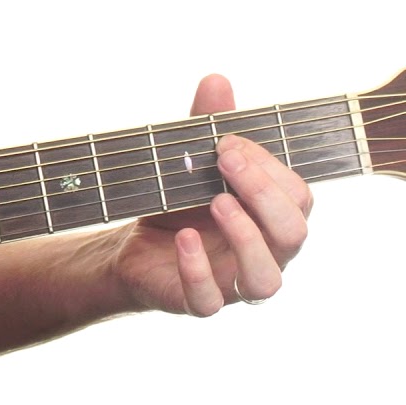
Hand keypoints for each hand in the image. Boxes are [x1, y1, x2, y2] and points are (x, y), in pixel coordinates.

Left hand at [114, 75, 313, 316]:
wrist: (129, 249)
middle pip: (293, 234)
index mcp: (273, 219)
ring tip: (216, 203)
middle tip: (224, 162)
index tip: (226, 142)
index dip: (268, 168)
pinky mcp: (197, 303)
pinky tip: (183, 238)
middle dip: (263, 194)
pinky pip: (210, 301)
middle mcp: (264, 254)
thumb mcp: (189, 161)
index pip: (297, 195)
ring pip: (266, 280)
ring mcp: (233, 284)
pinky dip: (198, 270)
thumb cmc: (175, 205)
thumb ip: (207, 125)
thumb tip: (216, 80)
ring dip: (246, 238)